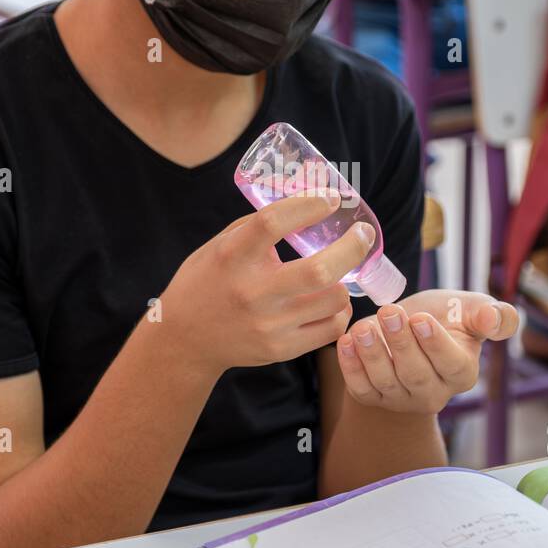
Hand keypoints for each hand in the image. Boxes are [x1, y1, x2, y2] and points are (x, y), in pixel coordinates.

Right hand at [162, 191, 371, 376]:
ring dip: (346, 280)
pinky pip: (331, 329)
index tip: (331, 198)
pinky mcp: (280, 349)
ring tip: (342, 271)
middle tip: (362, 234)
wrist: (185, 339)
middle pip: (320, 270)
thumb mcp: (219, 245)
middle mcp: (251, 291)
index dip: (308, 205)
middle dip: (352, 247)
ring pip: (334, 299)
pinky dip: (340, 311)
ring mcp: (268, 324)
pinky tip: (332, 300)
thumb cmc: (206, 282)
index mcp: (232, 256)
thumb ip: (256, 227)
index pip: (273, 223)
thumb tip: (304, 201)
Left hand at [335, 289, 519, 413]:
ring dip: (372, 355)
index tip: (419, 319)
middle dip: (401, 343)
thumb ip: (493, 315)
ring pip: (386, 382)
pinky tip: (346, 342)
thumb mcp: (471, 309)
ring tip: (364, 328)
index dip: (435, 344)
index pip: (451, 364)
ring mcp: (402, 399)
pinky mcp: (374, 397)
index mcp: (463, 373)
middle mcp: (434, 393)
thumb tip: (493, 318)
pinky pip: (361, 388)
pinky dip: (351, 367)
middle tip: (389, 312)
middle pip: (416, 375)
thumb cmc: (446, 317)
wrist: (409, 327)